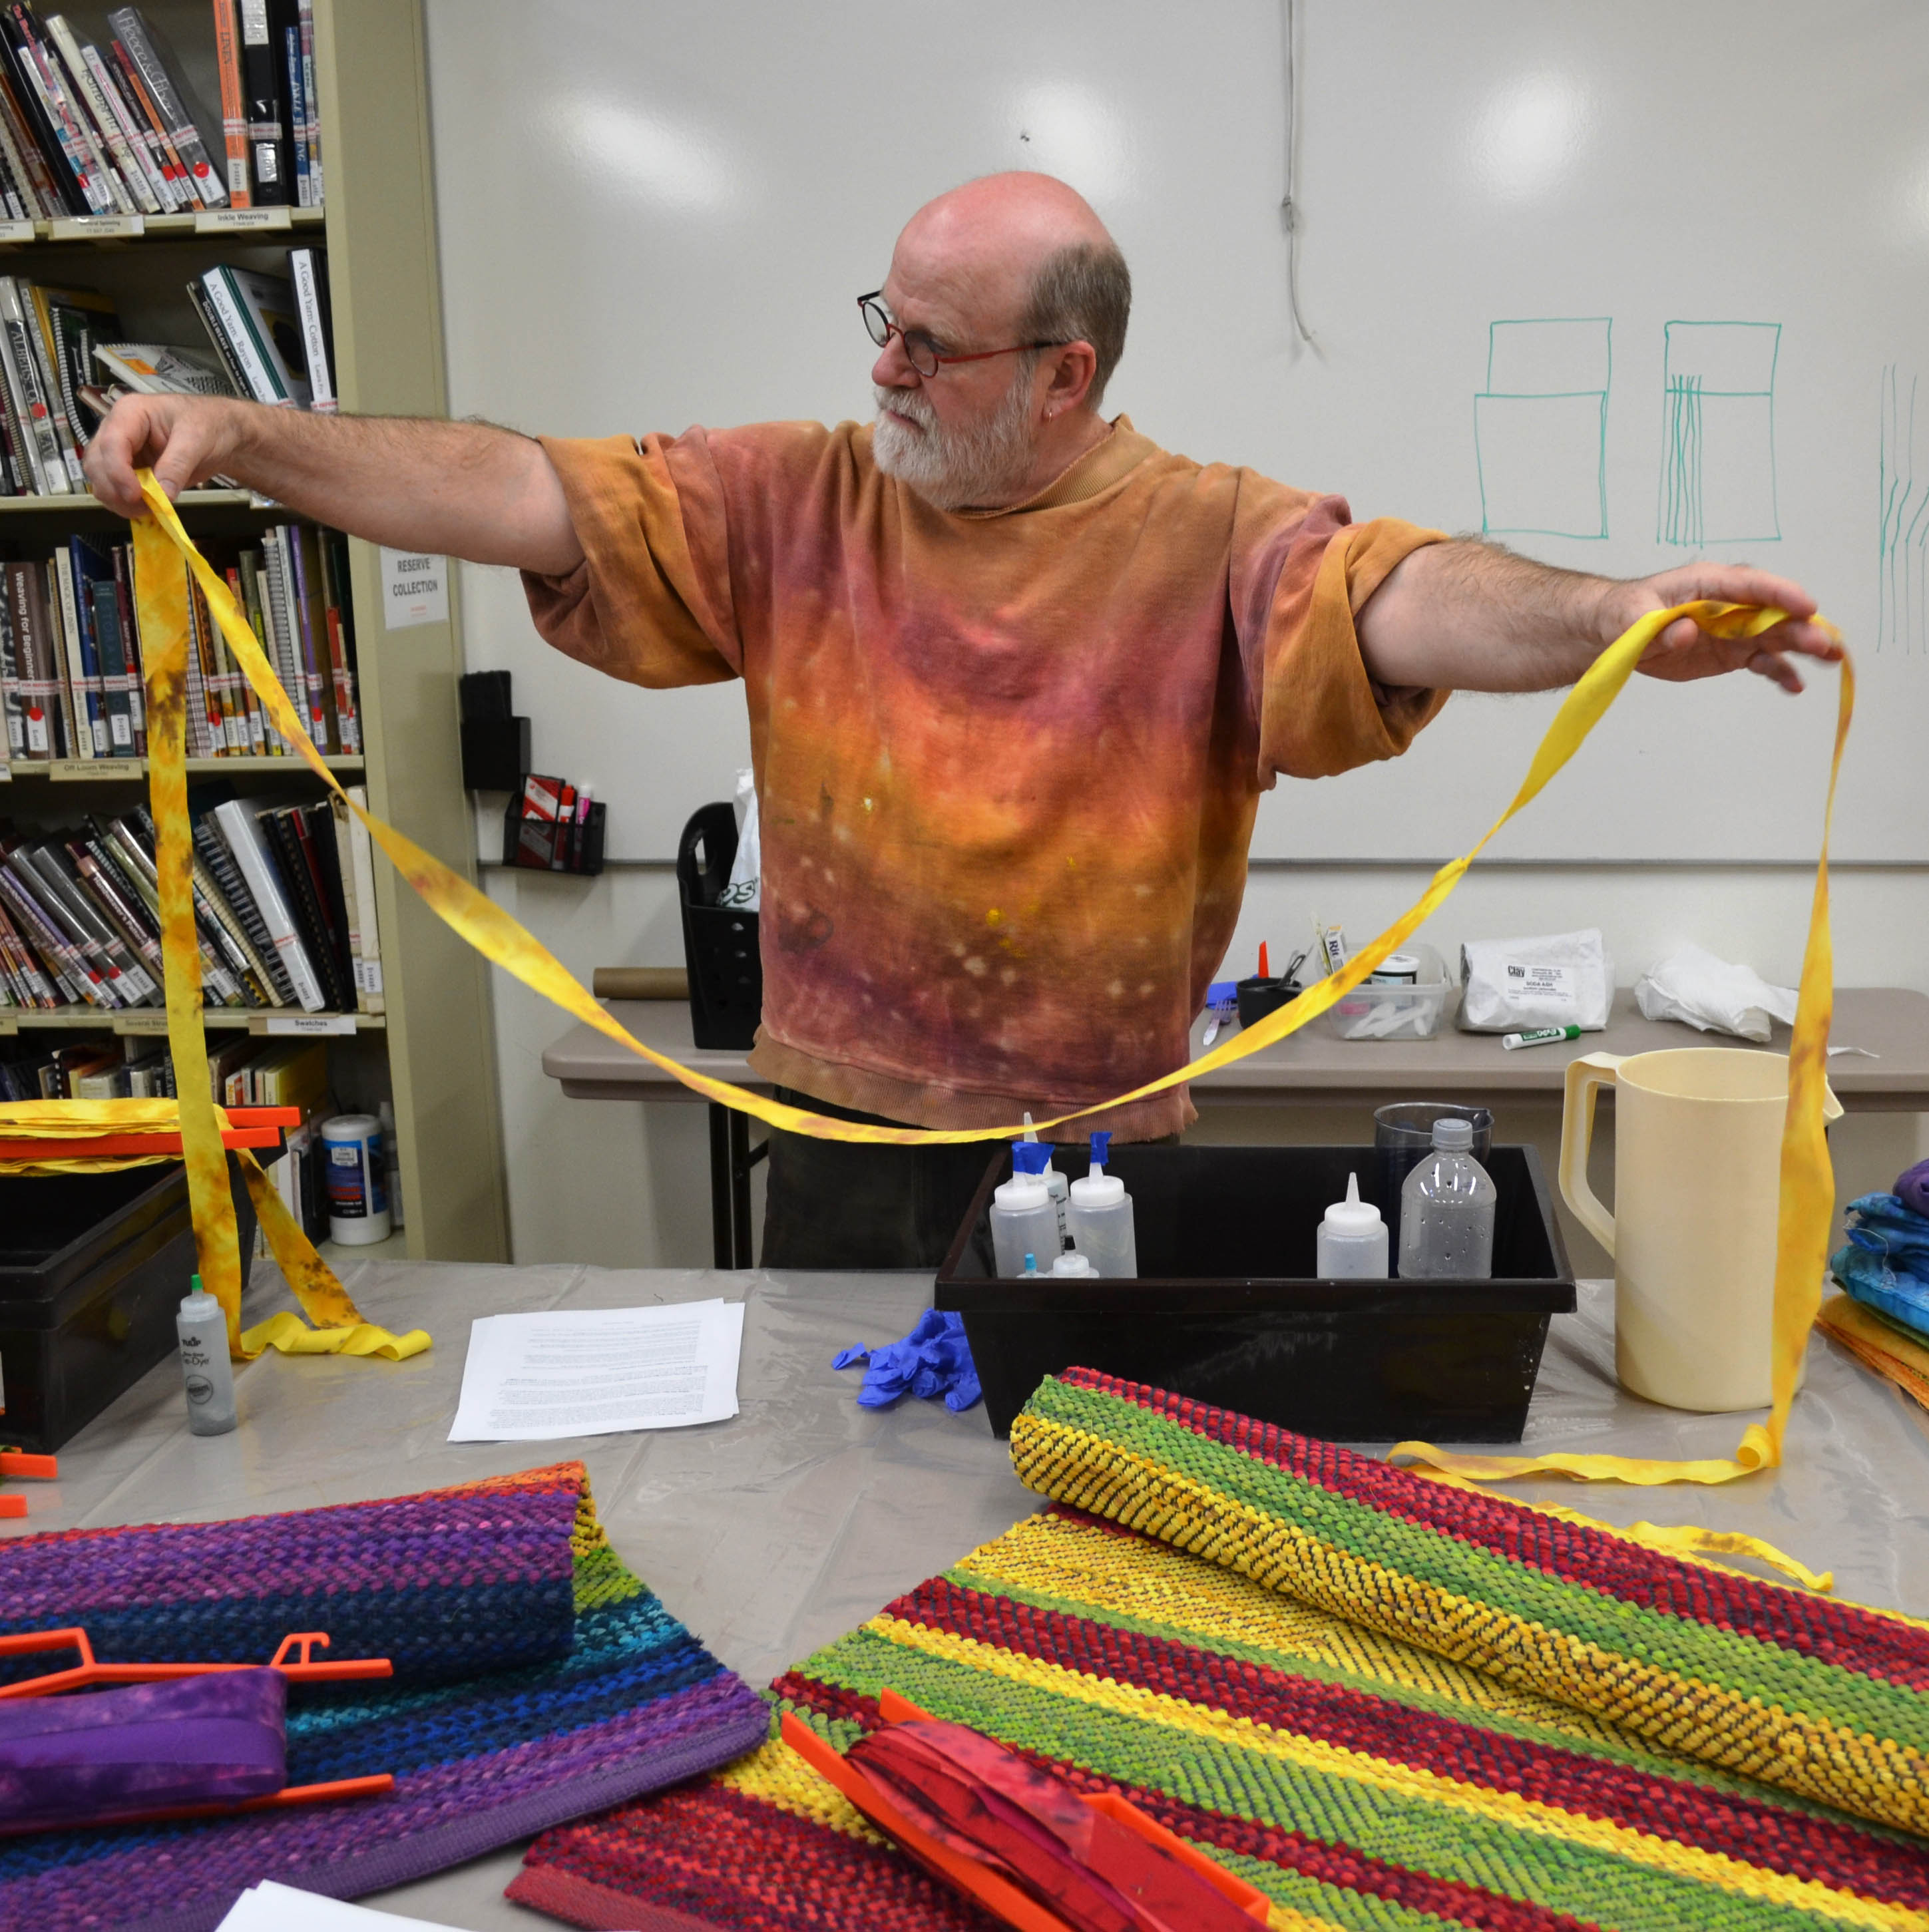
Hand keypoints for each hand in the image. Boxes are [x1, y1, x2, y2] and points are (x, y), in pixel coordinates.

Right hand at [82, 393, 243, 517]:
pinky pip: (115, 490)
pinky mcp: (129, 471)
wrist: (220, 433)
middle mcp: (118, 430)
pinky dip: (126, 504)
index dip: (118, 473)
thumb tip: (162, 495)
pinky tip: (148, 509)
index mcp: (131, 412)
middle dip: (115, 489)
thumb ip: (178, 465)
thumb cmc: (208, 424)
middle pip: (96, 464)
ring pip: (100, 480)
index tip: (136, 495)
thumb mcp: (198, 439)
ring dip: (118, 500)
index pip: (111, 443)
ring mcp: (121, 452)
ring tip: (150, 508)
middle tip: (146, 507)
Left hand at [1607, 563, 1843, 694]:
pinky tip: (1795, 686)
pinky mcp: (1731, 653)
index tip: (1807, 607)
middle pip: (1772, 613)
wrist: (1613, 632)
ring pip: (1775, 636)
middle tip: (1826, 644)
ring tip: (1831, 660)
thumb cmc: (1624, 613)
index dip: (1780, 594)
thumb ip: (1660, 627)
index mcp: (1707, 584)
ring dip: (1802, 648)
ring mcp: (1733, 629)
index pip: (1750, 585)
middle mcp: (1729, 604)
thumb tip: (1687, 631)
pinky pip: (1761, 661)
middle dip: (1800, 627)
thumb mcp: (1633, 618)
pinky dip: (1779, 672)